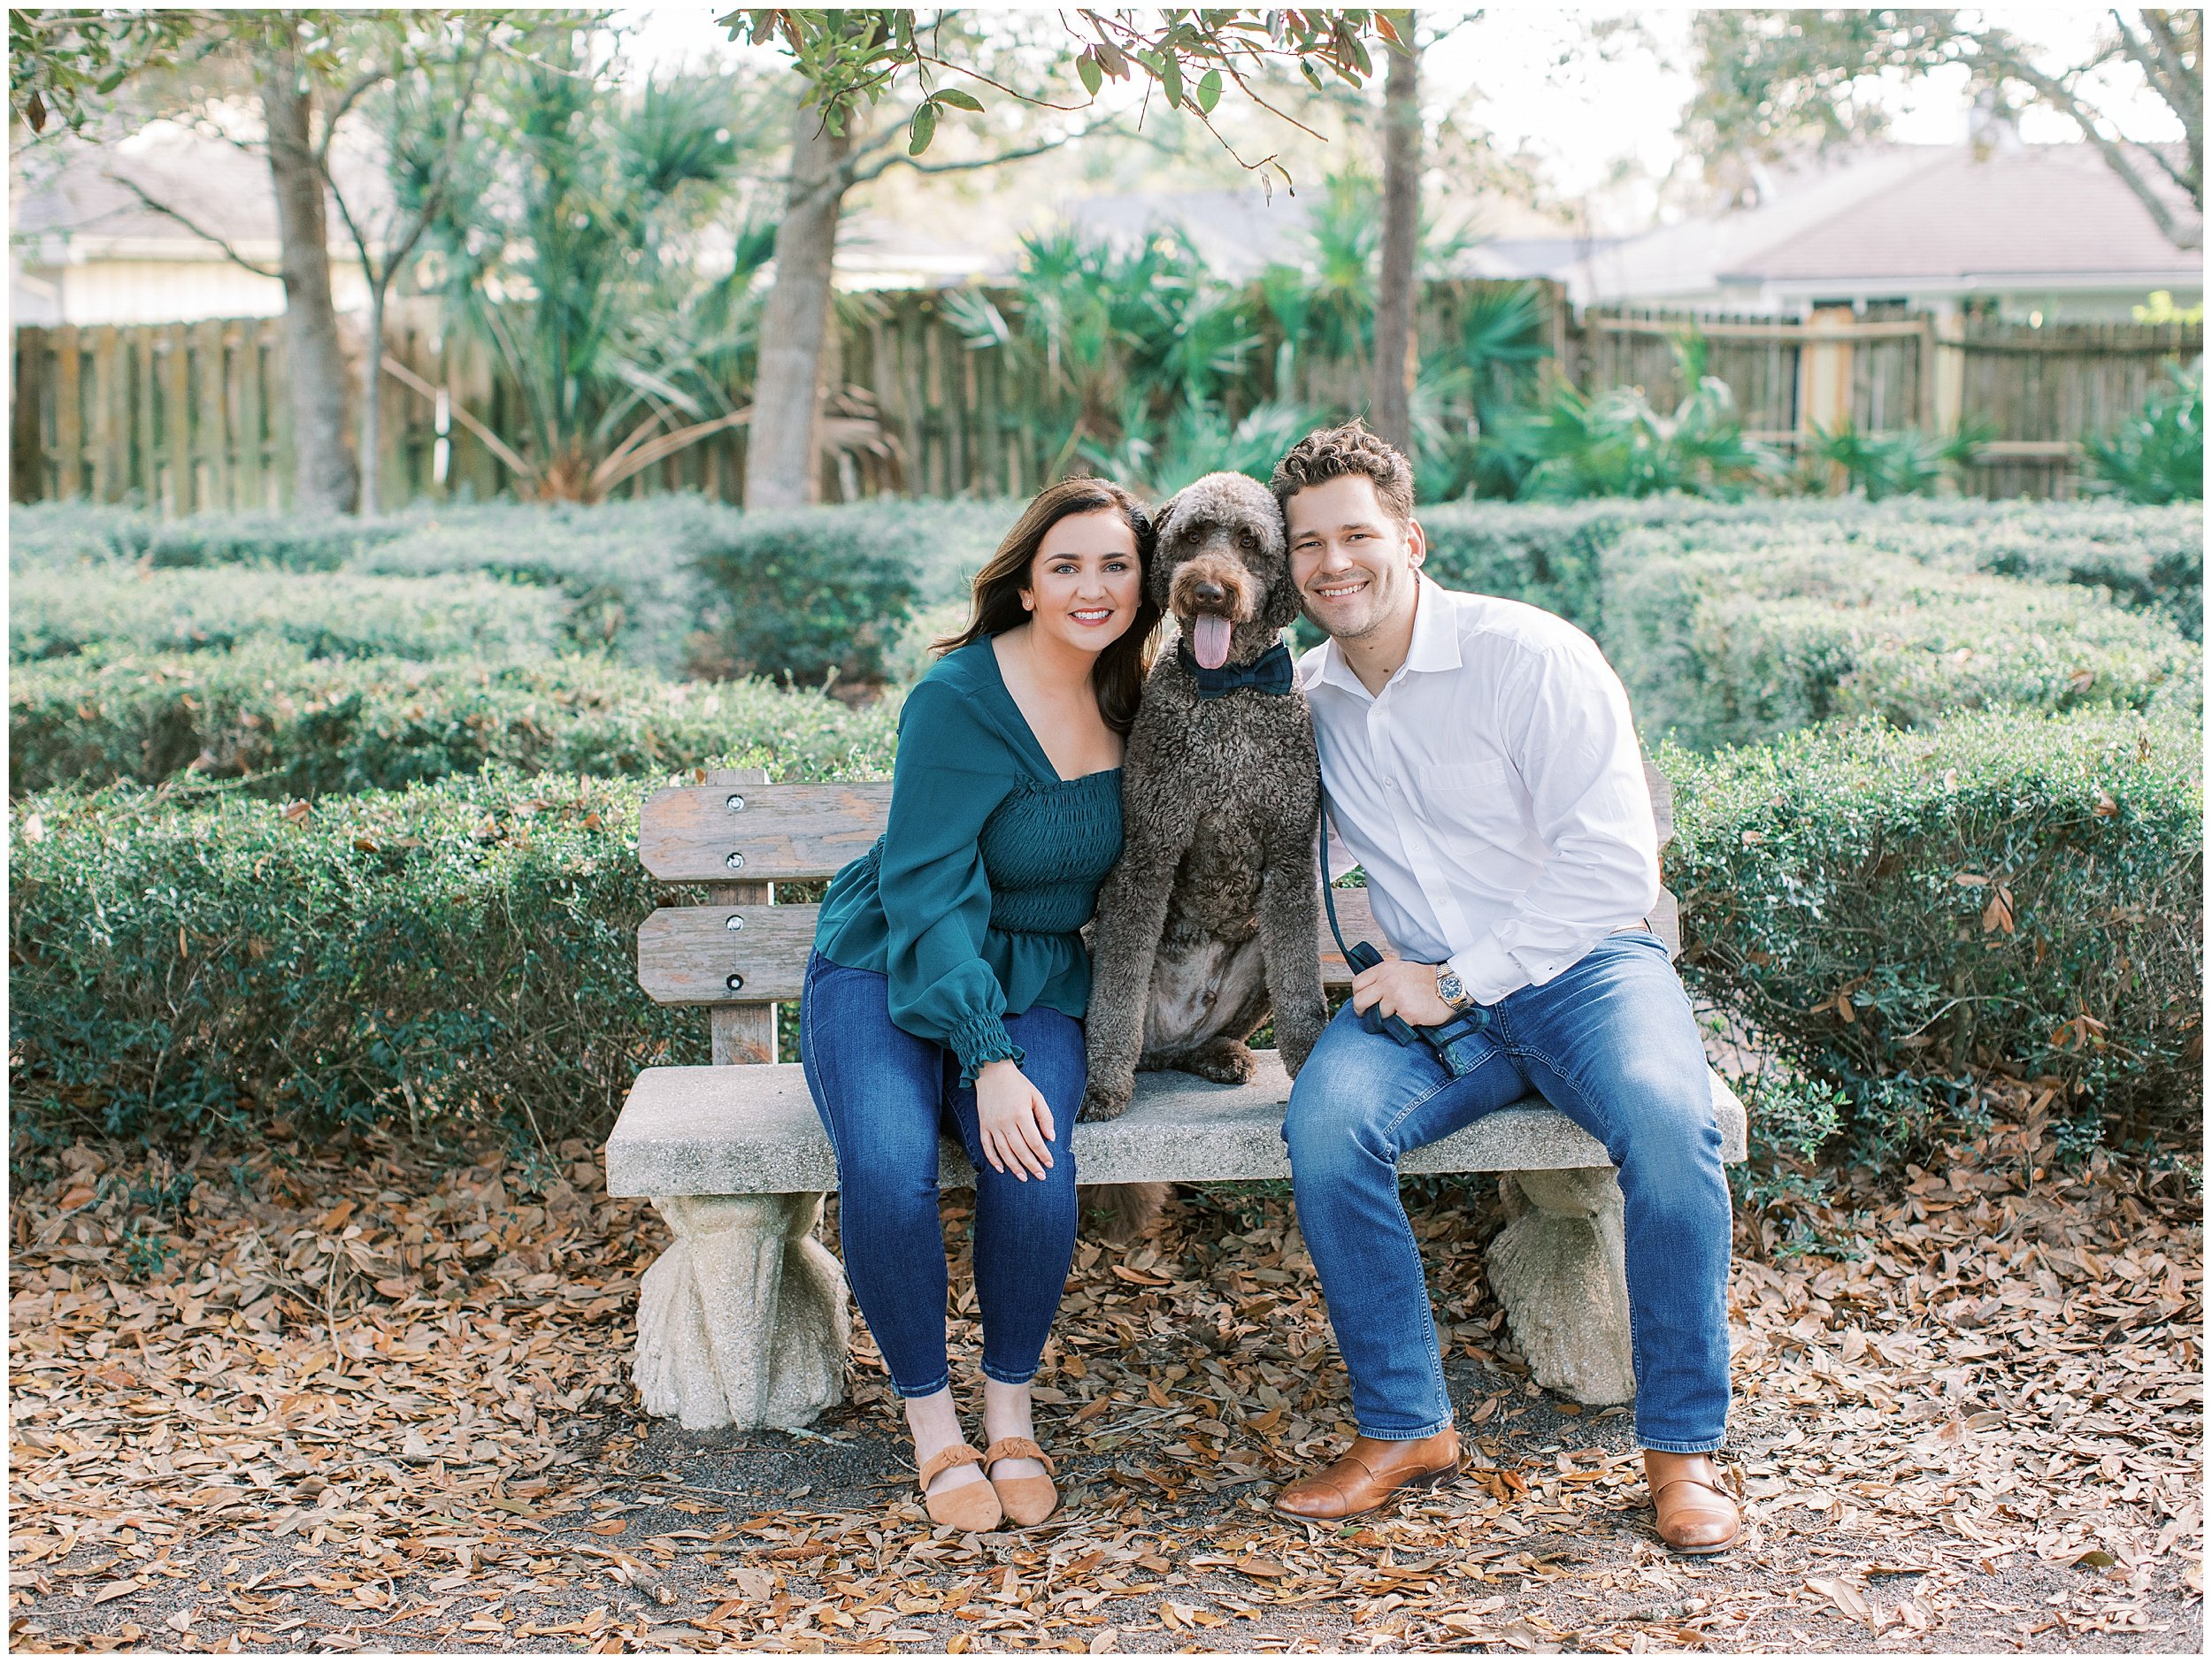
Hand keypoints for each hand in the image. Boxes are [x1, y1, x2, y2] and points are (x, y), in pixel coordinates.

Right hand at [974, 1060, 1056, 1180]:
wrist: (992, 1072)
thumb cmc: (1018, 1084)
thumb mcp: (1037, 1096)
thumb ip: (1045, 1117)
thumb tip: (1051, 1137)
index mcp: (1021, 1114)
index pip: (1034, 1141)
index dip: (1043, 1155)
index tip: (1049, 1164)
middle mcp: (1006, 1122)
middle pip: (1020, 1150)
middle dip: (1032, 1165)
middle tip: (1040, 1176)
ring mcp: (992, 1125)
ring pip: (1004, 1152)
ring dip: (1014, 1167)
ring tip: (1023, 1177)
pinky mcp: (983, 1125)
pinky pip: (987, 1146)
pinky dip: (993, 1160)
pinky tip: (1001, 1169)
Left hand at [1350, 956, 1459, 1028]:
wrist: (1450, 985)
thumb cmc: (1425, 979)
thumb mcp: (1400, 969)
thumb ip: (1383, 977)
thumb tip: (1366, 992)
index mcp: (1384, 969)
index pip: (1357, 984)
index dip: (1358, 995)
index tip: (1364, 1002)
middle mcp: (1388, 981)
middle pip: (1360, 1001)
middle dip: (1362, 1011)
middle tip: (1369, 1016)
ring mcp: (1397, 997)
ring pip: (1377, 1015)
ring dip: (1386, 1018)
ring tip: (1399, 1014)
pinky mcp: (1407, 1012)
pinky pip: (1394, 1024)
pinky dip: (1401, 1024)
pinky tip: (1410, 1017)